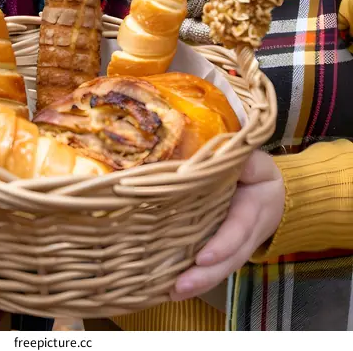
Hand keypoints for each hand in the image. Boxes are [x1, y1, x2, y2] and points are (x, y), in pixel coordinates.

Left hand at [171, 150, 284, 300]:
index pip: (237, 230)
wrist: (278, 197)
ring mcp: (237, 247)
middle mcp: (246, 234)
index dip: (222, 245)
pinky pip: (214, 270)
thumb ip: (246, 161)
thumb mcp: (257, 163)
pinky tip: (173, 291)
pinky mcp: (226, 252)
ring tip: (172, 294)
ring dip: (198, 284)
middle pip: (228, 260)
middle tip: (179, 286)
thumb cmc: (260, 176)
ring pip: (221, 270)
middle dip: (205, 276)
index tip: (203, 258)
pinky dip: (197, 282)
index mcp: (252, 210)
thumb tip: (227, 155)